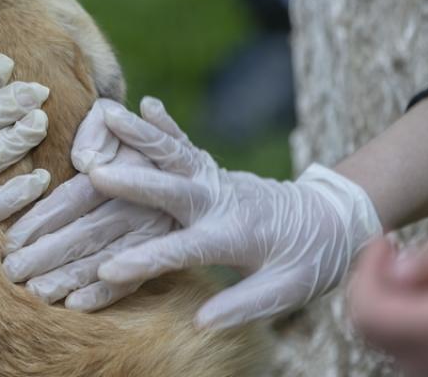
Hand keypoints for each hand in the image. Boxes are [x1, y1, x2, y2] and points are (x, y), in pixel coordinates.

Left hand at [2, 99, 174, 311]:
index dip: (41, 219)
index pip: (73, 198)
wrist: (170, 156)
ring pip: (104, 259)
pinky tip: (76, 306)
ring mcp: (152, 234)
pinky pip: (134, 282)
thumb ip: (97, 131)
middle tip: (12, 272)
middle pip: (85, 232)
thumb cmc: (122, 133)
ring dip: (69, 278)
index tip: (10, 240)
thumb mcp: (110, 118)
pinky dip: (105, 296)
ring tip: (37, 293)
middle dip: (47, 254)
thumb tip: (84, 160)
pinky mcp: (160, 255)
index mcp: (121, 171)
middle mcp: (139, 205)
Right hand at [89, 97, 382, 328]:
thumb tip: (200, 323)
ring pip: (174, 154)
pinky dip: (164, 124)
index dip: (146, 260)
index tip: (107, 269)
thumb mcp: (285, 291)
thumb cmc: (309, 262)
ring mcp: (217, 180)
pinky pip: (185, 143)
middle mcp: (222, 202)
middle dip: (134, 182)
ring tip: (107, 114)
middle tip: (95, 174)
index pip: (183, 250)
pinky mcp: (214, 169)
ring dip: (139, 134)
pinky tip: (145, 103)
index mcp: (234, 237)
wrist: (332, 220)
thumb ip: (242, 305)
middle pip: (173, 189)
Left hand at [348, 231, 427, 376]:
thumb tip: (396, 269)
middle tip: (399, 252)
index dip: (365, 271)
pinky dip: (415, 320)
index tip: (386, 241)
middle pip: (374, 326)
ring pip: (393, 339)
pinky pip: (416, 350)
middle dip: (377, 282)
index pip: (369, 312)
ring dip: (396, 301)